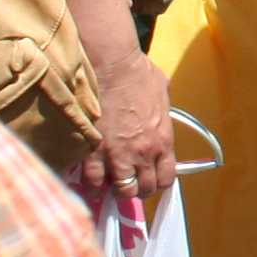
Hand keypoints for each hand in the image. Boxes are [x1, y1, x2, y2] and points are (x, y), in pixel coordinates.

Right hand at [78, 51, 178, 211]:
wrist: (113, 65)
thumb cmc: (139, 73)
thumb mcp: (163, 93)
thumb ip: (162, 113)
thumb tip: (159, 116)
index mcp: (163, 140)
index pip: (166, 178)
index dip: (157, 183)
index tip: (149, 180)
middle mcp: (143, 153)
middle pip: (142, 189)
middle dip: (136, 190)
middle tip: (127, 183)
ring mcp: (117, 154)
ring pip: (120, 191)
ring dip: (114, 190)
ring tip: (108, 186)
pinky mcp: (93, 150)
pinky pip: (93, 181)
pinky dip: (92, 185)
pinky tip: (90, 183)